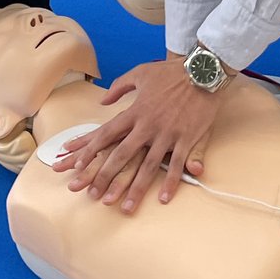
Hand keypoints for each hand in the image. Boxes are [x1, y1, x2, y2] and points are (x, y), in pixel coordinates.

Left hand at [51, 56, 225, 214]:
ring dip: (135, 188)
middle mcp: (147, 125)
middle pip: (121, 154)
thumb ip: (120, 86)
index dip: (90, 150)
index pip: (107, 133)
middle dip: (105, 176)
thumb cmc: (171, 72)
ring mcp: (167, 134)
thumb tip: (102, 101)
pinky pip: (177, 165)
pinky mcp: (186, 139)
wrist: (203, 71)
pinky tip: (162, 198)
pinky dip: (170, 182)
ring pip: (147, 166)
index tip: (77, 166)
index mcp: (135, 111)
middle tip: (92, 195)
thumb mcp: (141, 73)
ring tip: (125, 207)